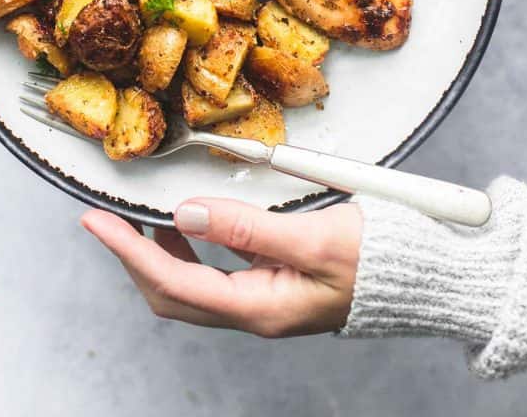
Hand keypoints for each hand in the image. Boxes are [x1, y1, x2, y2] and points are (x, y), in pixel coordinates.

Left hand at [81, 197, 362, 336]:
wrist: (432, 280)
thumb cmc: (385, 261)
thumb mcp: (315, 238)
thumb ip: (249, 228)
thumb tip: (187, 213)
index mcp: (262, 308)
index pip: (173, 283)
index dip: (127, 252)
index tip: (95, 221)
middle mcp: (258, 312)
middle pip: (172, 296)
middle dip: (131, 258)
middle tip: (104, 220)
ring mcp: (267, 303)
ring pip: (191, 290)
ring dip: (157, 256)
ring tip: (141, 220)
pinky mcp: (278, 287)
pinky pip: (217, 276)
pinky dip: (191, 250)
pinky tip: (193, 225)